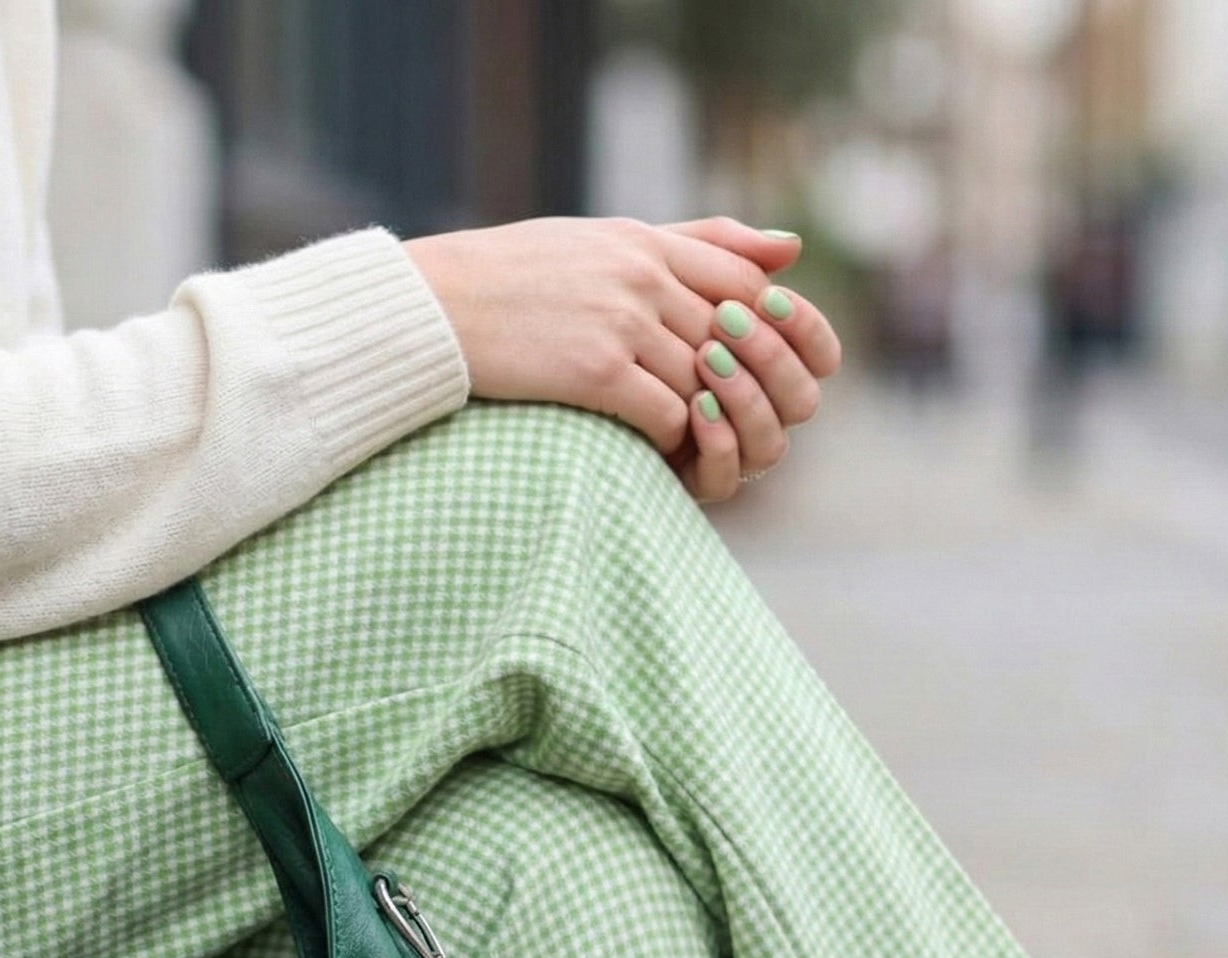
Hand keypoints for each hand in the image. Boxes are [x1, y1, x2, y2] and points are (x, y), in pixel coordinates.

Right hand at [403, 216, 841, 502]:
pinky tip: (651, 446)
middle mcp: (643, 276)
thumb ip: (696, 243)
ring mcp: (622, 322)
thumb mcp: (604, 242)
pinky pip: (667, 414)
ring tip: (687, 436)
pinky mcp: (597, 370)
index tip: (744, 366)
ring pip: (705, 381)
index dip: (762, 331)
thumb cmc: (514, 279)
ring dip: (704, 416)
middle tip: (724, 417)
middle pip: (733, 339)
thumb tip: (791, 249)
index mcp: (645, 242)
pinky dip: (670, 438)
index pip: (746, 283)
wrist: (436, 309)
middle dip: (736, 384)